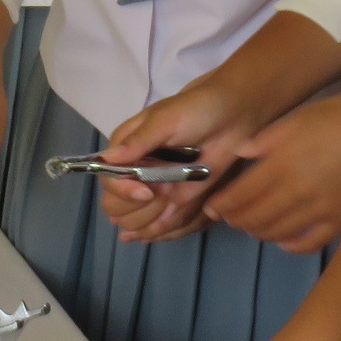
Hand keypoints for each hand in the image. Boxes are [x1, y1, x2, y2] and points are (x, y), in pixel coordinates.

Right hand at [96, 84, 256, 244]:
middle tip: (160, 197)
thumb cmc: (195, 111)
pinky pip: (160, 224)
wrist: (232, 119)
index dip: (122, 190)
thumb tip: (108, 159)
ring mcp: (154, 188)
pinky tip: (172, 219)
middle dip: (136, 209)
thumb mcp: (165, 120)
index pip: (108, 179)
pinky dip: (163, 229)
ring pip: (136, 220)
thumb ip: (138, 141)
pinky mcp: (174, 200)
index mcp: (125, 149)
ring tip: (173, 203)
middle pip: (115, 205)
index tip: (146, 192)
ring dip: (150, 220)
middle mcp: (134, 172)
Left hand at [202, 90, 340, 252]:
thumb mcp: (302, 117)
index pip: (240, 196)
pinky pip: (307, 244)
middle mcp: (298, 193)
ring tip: (250, 225)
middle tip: (229, 217)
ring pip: (276, 234)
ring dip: (257, 232)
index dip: (222, 205)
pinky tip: (283, 238)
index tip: (213, 207)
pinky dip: (289, 245)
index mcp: (284, 164)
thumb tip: (240, 154)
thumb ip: (267, 139)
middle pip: (254, 219)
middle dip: (236, 220)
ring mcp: (321, 213)